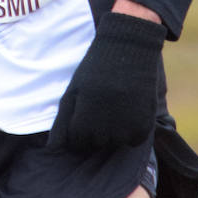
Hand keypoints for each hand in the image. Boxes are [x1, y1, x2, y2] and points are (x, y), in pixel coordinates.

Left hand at [48, 11, 166, 153]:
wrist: (129, 48)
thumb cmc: (96, 70)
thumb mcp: (74, 91)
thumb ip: (62, 121)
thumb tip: (53, 148)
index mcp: (83, 120)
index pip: (77, 142)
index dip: (79, 127)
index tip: (85, 110)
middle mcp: (104, 128)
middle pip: (96, 144)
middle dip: (96, 129)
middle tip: (102, 105)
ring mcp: (126, 128)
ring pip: (116, 143)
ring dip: (114, 131)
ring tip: (115, 105)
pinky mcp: (144, 125)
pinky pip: (134, 140)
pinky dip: (131, 130)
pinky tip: (129, 109)